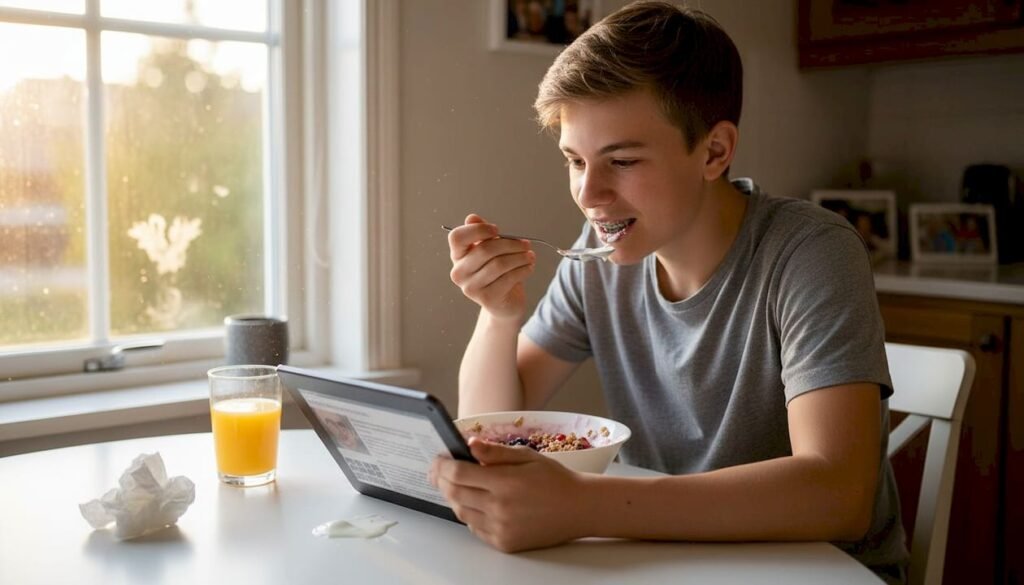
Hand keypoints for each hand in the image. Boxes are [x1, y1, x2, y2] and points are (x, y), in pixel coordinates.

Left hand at [430, 437, 589, 551]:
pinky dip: (469, 515)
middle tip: (439, 472)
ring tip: (456, 485)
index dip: (443, 465)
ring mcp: (501, 529)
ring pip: (461, 513)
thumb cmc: (556, 480)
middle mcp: (500, 508)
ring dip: (454, 498)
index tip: (438, 459)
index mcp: (505, 483)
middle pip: (454, 494)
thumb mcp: (527, 456)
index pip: (458, 473)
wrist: (579, 508)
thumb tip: (469, 444)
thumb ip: (495, 452)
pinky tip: (475, 503)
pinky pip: (475, 529)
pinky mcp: (504, 543)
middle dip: (442, 480)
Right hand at [448, 214, 535, 321]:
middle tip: (526, 244)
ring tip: (530, 256)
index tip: (497, 230)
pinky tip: (529, 267)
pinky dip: (523, 270)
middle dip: (510, 244)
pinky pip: (508, 278)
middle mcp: (459, 272)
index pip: (457, 237)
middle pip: (485, 249)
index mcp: (457, 256)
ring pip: (499, 264)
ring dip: (520, 257)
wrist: (504, 303)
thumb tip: (472, 218)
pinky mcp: (487, 298)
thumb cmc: (497, 272)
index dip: (478, 230)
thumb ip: (482, 234)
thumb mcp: (490, 250)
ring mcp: (471, 287)